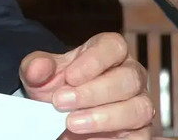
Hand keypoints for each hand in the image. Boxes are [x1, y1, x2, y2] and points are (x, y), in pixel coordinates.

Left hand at [21, 32, 153, 138]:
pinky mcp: (141, 132)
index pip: (114, 46)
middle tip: (62, 102)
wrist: (60, 113)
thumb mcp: (41, 74)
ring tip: (72, 123)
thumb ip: (37, 66)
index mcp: (110, 52)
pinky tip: (87, 138)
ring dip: (104, 118)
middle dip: (93, 92)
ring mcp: (139, 104)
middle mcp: (131, 76)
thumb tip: (38, 68)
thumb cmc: (58, 86)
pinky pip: (140, 137)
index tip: (70, 76)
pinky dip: (113, 138)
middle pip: (129, 78)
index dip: (94, 60)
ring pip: (138, 109)